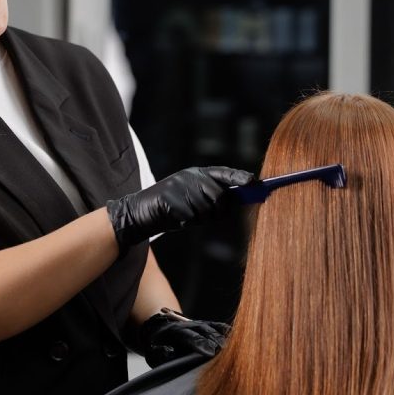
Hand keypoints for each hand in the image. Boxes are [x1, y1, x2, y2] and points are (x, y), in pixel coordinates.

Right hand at [106, 166, 252, 249]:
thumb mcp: (192, 198)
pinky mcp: (170, 198)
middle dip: (216, 210)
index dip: (239, 177)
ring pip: (205, 208)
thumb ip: (211, 197)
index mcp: (196, 174)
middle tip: (201, 216)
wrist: (139, 213)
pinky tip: (176, 218)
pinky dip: (186, 222)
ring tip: (184, 215)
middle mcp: (190, 176)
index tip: (254, 182)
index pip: (223, 173)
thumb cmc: (171, 209)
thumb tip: (235, 203)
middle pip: (218, 195)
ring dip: (199, 218)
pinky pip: (190, 216)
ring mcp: (179, 186)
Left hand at [139, 308, 229, 367]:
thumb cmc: (157, 344)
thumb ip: (161, 353)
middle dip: (216, 343)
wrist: (159, 326)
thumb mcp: (153, 351)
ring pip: (214, 329)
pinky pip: (218, 326)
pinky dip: (226, 332)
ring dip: (223, 339)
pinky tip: (236, 339)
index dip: (201, 345)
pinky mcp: (206, 325)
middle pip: (207, 333)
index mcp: (176, 332)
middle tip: (226, 356)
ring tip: (234, 351)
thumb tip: (170, 352)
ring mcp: (199, 324)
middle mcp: (190, 325)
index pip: (192, 338)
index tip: (210, 353)